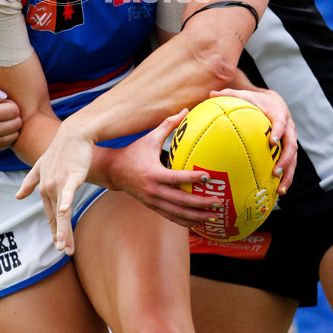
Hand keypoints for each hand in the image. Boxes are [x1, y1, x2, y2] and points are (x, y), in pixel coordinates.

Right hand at [0, 82, 21, 154]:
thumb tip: (5, 97)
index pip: (14, 110)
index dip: (9, 103)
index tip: (0, 102)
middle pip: (17, 123)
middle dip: (12, 115)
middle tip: (1, 110)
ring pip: (15, 135)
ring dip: (10, 126)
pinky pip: (8, 143)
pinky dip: (5, 135)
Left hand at [16, 122, 94, 255]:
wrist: (73, 133)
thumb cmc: (60, 149)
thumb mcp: (42, 165)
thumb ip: (29, 182)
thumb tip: (18, 197)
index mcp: (43, 187)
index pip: (50, 214)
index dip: (56, 230)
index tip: (60, 245)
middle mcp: (49, 187)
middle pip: (56, 217)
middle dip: (61, 236)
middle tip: (65, 252)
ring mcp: (60, 182)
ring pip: (62, 211)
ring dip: (64, 229)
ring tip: (65, 247)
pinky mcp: (72, 175)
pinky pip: (69, 191)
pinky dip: (66, 201)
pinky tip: (65, 211)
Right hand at [105, 108, 223, 226]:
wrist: (113, 171)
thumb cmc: (133, 152)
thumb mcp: (149, 137)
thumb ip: (168, 124)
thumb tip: (185, 110)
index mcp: (153, 174)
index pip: (176, 178)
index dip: (192, 178)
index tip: (208, 177)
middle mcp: (154, 190)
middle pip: (180, 201)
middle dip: (201, 203)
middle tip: (219, 201)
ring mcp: (153, 201)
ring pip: (178, 213)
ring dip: (197, 216)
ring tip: (215, 215)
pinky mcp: (153, 207)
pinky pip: (172, 217)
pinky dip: (186, 222)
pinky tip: (200, 222)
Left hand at [211, 87, 296, 192]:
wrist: (275, 102)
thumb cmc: (256, 100)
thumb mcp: (245, 95)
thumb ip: (230, 94)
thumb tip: (211, 93)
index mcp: (279, 114)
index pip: (281, 123)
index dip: (278, 132)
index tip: (271, 142)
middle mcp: (289, 128)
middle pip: (292, 145)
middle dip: (285, 159)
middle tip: (275, 171)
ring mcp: (291, 140)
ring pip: (294, 159)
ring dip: (288, 174)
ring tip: (280, 189)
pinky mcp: (290, 149)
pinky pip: (291, 164)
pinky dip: (286, 177)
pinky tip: (278, 191)